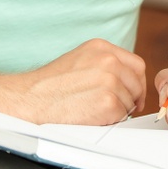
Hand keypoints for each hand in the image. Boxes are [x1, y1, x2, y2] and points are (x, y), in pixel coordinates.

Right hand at [0, 38, 146, 124]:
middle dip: (131, 98)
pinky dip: (110, 120)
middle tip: (118, 108)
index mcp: (101, 47)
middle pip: (136, 83)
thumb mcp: (79, 60)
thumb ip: (104, 64)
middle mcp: (108, 60)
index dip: (137, 82)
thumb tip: (126, 80)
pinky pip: (121, 116)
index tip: (134, 93)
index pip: (136, 64)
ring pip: (130, 101)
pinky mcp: (108, 102)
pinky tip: (92, 117)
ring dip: (118, 110)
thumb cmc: (49, 85)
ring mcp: (110, 81)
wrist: (30, 100)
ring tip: (93, 110)